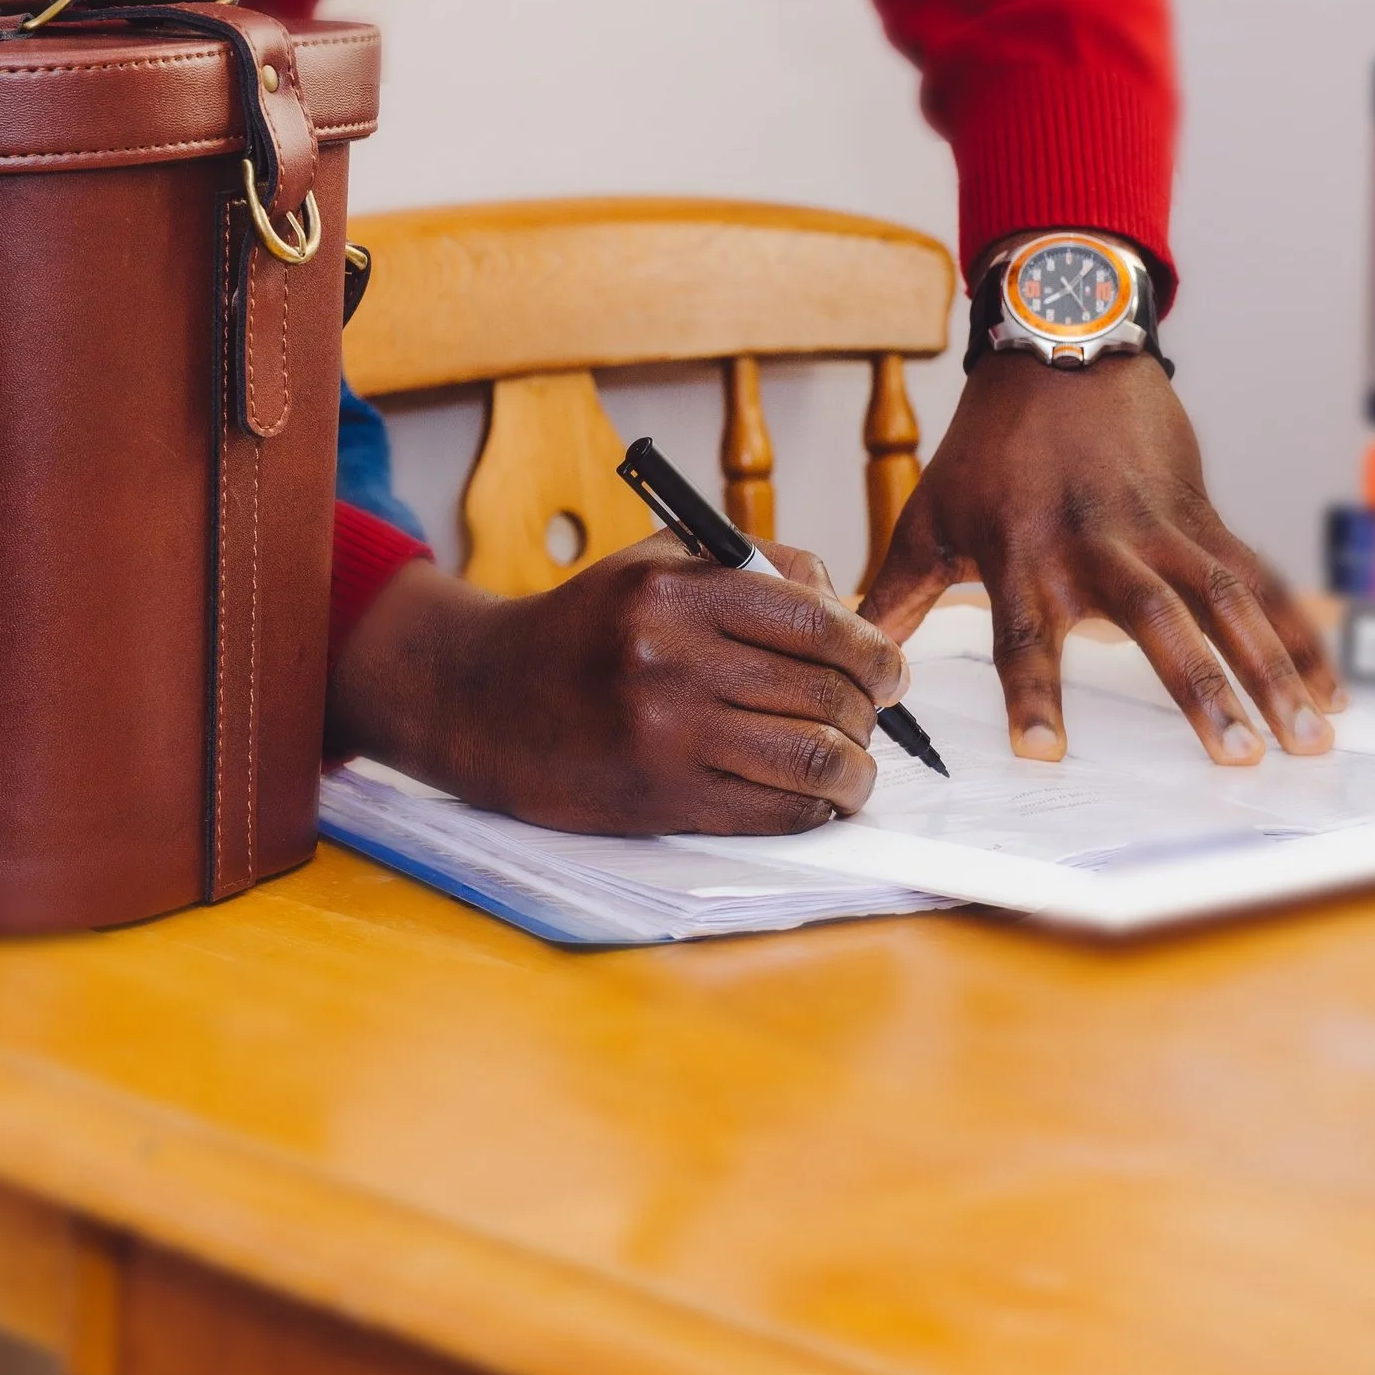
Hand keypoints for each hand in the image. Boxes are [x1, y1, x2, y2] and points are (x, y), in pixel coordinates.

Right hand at [329, 536, 909, 835]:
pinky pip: (775, 812)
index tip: (891, 670)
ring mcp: (667, 735)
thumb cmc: (586, 628)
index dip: (876, 653)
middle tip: (873, 719)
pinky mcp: (661, 798)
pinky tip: (815, 798)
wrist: (483, 699)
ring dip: (855, 771)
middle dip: (871, 712)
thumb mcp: (658, 562)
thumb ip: (758, 566)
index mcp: (676, 590)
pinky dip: (814, 809)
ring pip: (814, 760)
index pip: (819, 624)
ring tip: (854, 768)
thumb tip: (852, 614)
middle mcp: (671, 660)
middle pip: (826, 694)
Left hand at [860, 351, 1344, 764]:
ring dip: (1273, 671)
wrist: (1061, 347)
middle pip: (1156, 623)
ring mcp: (1163, 529)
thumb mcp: (929, 515)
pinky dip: (1301, 636)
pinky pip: (1262, 581)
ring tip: (1307, 739)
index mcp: (1025, 553)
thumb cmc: (989, 444)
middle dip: (1200, 691)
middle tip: (1238, 755)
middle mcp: (1100, 544)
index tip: (1043, 753)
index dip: (1034, 693)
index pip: (1025, 635)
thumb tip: (848, 653)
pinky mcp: (1204, 516)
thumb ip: (894, 595)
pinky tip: (1331, 692)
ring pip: (1229, 603)